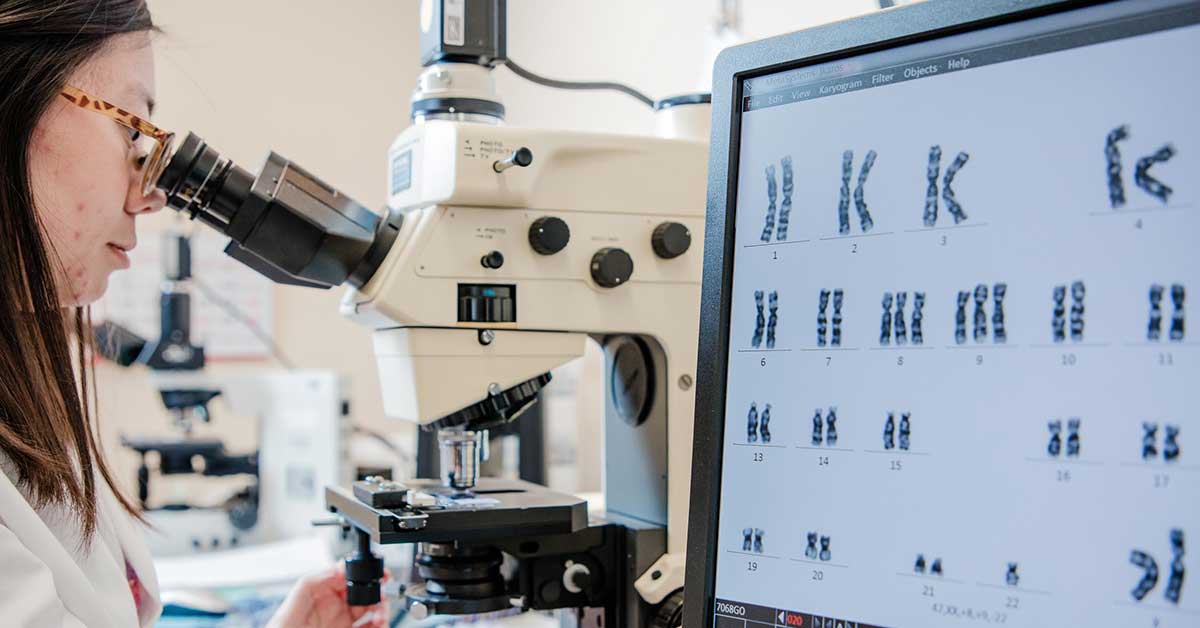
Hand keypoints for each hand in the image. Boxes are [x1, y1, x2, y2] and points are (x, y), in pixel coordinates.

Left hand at [266, 566, 388, 627]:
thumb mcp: (293, 602)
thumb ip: (314, 581)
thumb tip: (338, 569)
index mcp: (323, 592)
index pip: (349, 576)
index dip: (365, 573)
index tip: (377, 575)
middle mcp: (335, 606)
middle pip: (365, 593)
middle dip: (378, 593)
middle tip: (382, 598)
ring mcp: (342, 622)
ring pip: (371, 612)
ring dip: (381, 611)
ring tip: (380, 617)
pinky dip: (379, 626)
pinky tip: (379, 625)